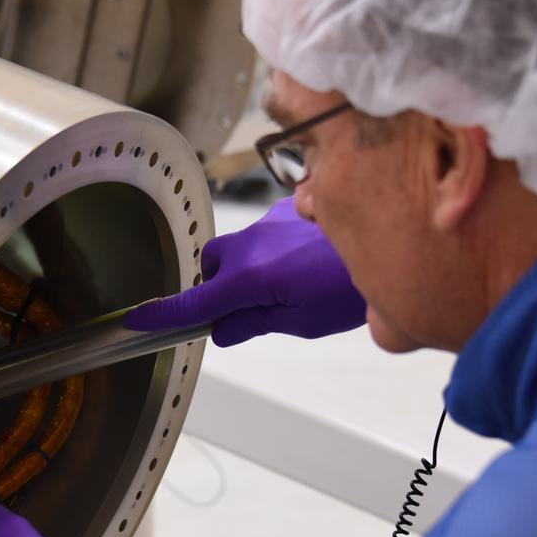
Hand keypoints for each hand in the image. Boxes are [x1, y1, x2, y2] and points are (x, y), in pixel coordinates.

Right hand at [125, 195, 365, 345]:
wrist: (399, 243)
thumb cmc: (350, 291)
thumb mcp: (300, 321)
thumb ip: (254, 323)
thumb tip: (222, 329)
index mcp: (249, 279)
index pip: (194, 302)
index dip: (163, 315)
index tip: (136, 321)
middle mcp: (251, 244)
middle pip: (210, 264)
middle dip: (217, 285)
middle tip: (247, 308)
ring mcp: (270, 220)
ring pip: (240, 247)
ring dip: (250, 267)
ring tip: (293, 285)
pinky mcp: (291, 207)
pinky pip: (266, 231)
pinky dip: (275, 249)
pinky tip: (309, 262)